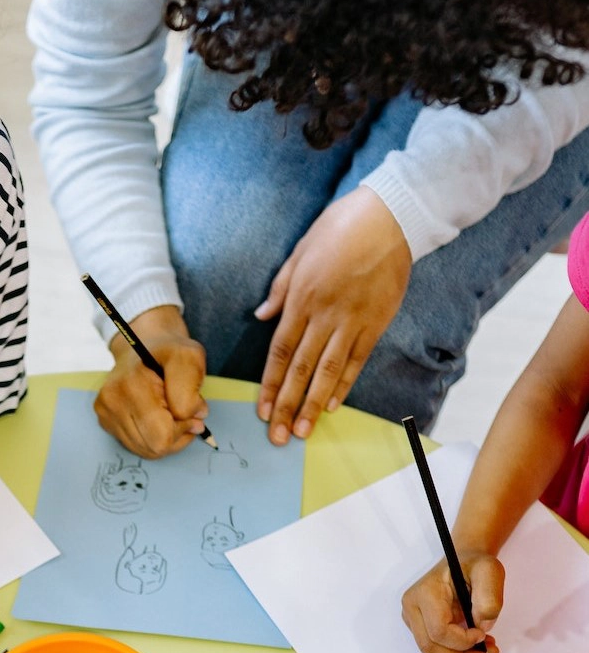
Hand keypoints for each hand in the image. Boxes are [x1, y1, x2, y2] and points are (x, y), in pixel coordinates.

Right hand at [94, 305, 208, 457]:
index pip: (163, 437)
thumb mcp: (189, 357)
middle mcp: (112, 401)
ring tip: (170, 413)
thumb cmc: (168, 352)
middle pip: (153, 448)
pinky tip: (156, 417)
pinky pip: (136, 446)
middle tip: (183, 413)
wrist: (140, 346)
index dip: (184, 427)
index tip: (192, 408)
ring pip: (145, 450)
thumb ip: (192, 389)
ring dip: (166, 437)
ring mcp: (105, 413)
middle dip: (176, 434)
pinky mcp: (104, 420)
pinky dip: (152, 437)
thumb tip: (193, 419)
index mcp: (131, 385)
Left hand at [256, 186, 410, 443]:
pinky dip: (344, 383)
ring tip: (303, 430)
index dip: (269, 384)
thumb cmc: (339, 228)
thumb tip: (261, 316)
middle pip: (300, 369)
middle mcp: (323, 315)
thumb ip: (280, 288)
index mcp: (301, 299)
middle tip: (278, 435)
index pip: (279, 351)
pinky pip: (356, 359)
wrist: (390, 217)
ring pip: (327, 371)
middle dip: (287, 405)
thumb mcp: (299, 252)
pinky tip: (332, 404)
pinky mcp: (376, 322)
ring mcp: (351, 321)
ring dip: (313, 403)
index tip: (262, 410)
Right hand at [400, 553, 502, 652]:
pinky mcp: (419, 626)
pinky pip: (435, 648)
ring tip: (485, 651)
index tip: (483, 634)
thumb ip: (489, 597)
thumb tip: (482, 626)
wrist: (462, 563)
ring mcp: (413, 618)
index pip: (438, 630)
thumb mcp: (489, 571)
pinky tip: (475, 647)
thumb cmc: (473, 566)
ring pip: (431, 652)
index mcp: (425, 592)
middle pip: (429, 646)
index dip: (463, 640)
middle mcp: (412, 607)